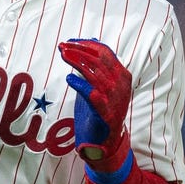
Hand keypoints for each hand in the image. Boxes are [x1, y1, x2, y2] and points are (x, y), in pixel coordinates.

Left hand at [58, 38, 131, 170]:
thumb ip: (97, 65)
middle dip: (79, 50)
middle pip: (99, 60)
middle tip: (62, 46)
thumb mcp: (100, 83)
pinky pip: (92, 95)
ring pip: (96, 74)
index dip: (86, 44)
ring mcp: (115, 99)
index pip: (105, 52)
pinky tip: (69, 78)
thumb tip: (90, 41)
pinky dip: (80, 85)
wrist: (106, 141)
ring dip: (77, 62)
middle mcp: (121, 85)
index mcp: (122, 75)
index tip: (69, 41)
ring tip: (63, 56)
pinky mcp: (106, 113)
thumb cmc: (100, 109)